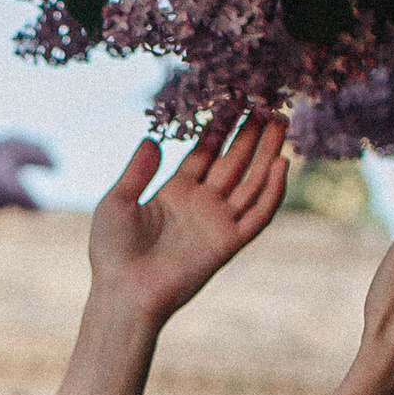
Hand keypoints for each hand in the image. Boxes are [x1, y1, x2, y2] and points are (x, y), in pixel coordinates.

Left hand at [86, 110, 291, 333]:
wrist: (123, 292)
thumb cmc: (112, 251)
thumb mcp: (117, 200)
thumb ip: (138, 170)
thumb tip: (153, 139)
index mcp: (174, 193)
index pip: (204, 153)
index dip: (219, 129)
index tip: (233, 102)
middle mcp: (200, 205)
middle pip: (232, 162)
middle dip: (250, 134)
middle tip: (267, 104)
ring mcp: (216, 223)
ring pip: (250, 182)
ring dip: (267, 154)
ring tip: (280, 122)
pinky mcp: (227, 243)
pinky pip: (257, 215)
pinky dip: (271, 192)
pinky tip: (280, 164)